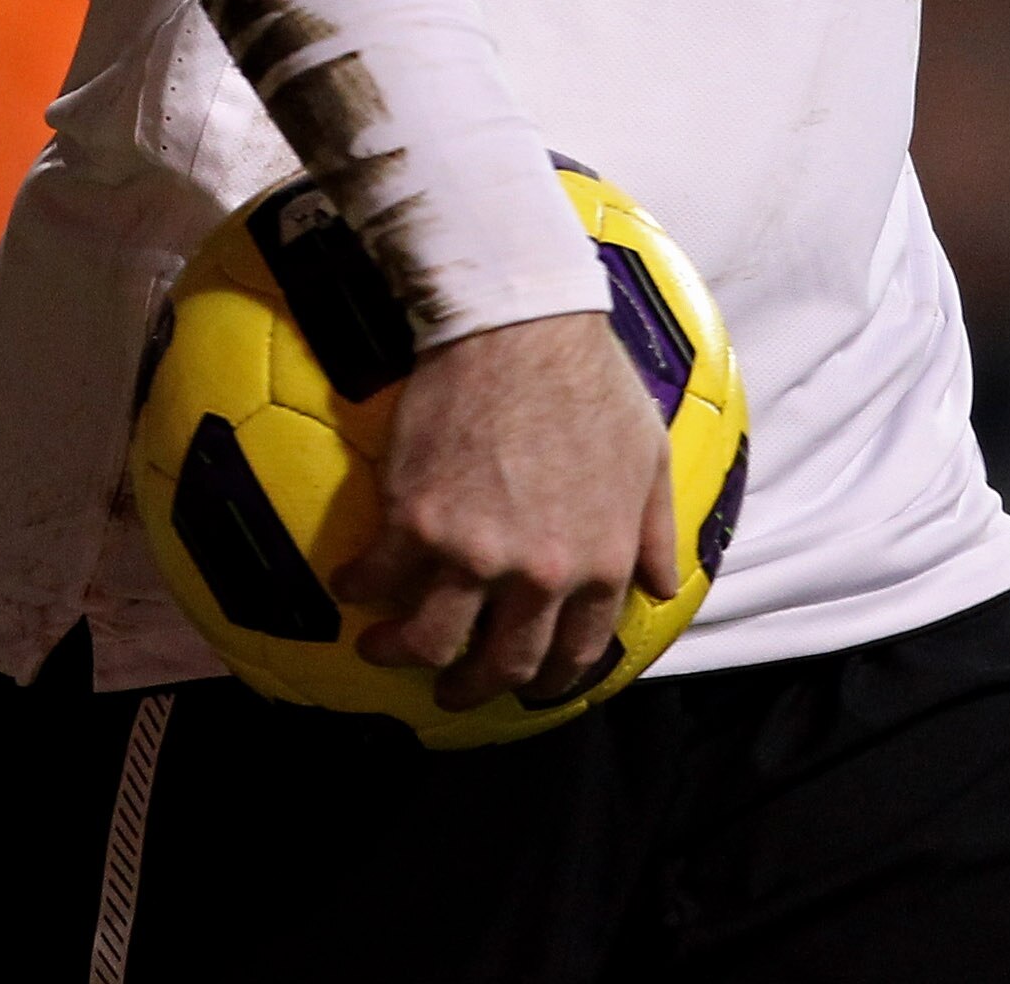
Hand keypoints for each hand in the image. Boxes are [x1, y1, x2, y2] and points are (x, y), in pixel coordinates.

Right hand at [333, 310, 677, 711]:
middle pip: (501, 664)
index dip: (547, 679)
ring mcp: (473, 553)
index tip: (524, 681)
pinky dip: (358, 588)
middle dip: (473, 686)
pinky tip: (350, 583)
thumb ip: (656, 530)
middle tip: (451, 686)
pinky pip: (376, 578)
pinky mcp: (414, 521)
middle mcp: (539, 574)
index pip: (574, 653)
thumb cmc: (590, 379)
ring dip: (401, 655)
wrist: (520, 323)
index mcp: (600, 563)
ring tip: (381, 648)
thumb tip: (659, 584)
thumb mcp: (649, 455)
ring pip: (429, 641)